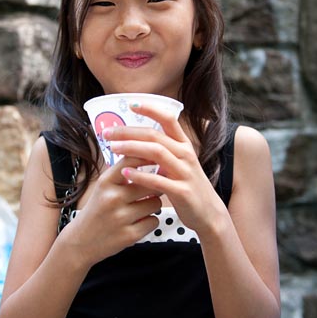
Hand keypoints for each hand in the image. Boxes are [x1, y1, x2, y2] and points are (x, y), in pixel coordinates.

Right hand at [57, 154, 161, 266]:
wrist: (80, 241)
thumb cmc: (97, 210)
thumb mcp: (104, 187)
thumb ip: (124, 173)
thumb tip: (154, 158)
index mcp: (105, 182)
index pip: (132, 160)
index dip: (148, 158)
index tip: (156, 161)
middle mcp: (112, 198)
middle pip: (151, 183)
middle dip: (154, 187)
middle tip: (147, 192)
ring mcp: (120, 217)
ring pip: (156, 203)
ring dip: (152, 206)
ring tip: (140, 209)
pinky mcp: (129, 236)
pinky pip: (154, 221)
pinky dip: (149, 222)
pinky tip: (137, 223)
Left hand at [101, 104, 228, 236]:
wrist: (208, 213)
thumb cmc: (187, 187)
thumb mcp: (178, 164)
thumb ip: (162, 152)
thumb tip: (136, 141)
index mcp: (184, 145)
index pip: (168, 119)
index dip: (150, 109)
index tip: (131, 104)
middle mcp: (185, 154)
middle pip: (155, 135)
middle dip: (129, 132)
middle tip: (107, 133)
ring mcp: (185, 172)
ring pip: (156, 152)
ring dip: (132, 148)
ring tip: (113, 148)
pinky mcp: (182, 191)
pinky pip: (158, 180)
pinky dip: (140, 176)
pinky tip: (125, 173)